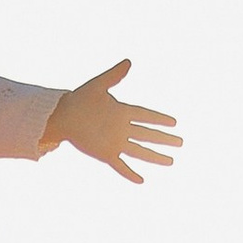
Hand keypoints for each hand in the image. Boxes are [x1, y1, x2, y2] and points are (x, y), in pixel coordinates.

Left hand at [48, 59, 180, 182]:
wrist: (62, 116)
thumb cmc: (79, 99)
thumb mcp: (98, 85)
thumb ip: (114, 76)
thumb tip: (129, 61)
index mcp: (122, 112)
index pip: (146, 116)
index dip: (159, 119)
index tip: (174, 122)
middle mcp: (121, 128)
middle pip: (147, 135)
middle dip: (164, 139)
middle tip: (180, 142)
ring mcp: (115, 142)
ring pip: (139, 151)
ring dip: (155, 157)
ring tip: (170, 161)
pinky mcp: (105, 153)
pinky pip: (120, 165)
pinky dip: (130, 173)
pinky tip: (141, 181)